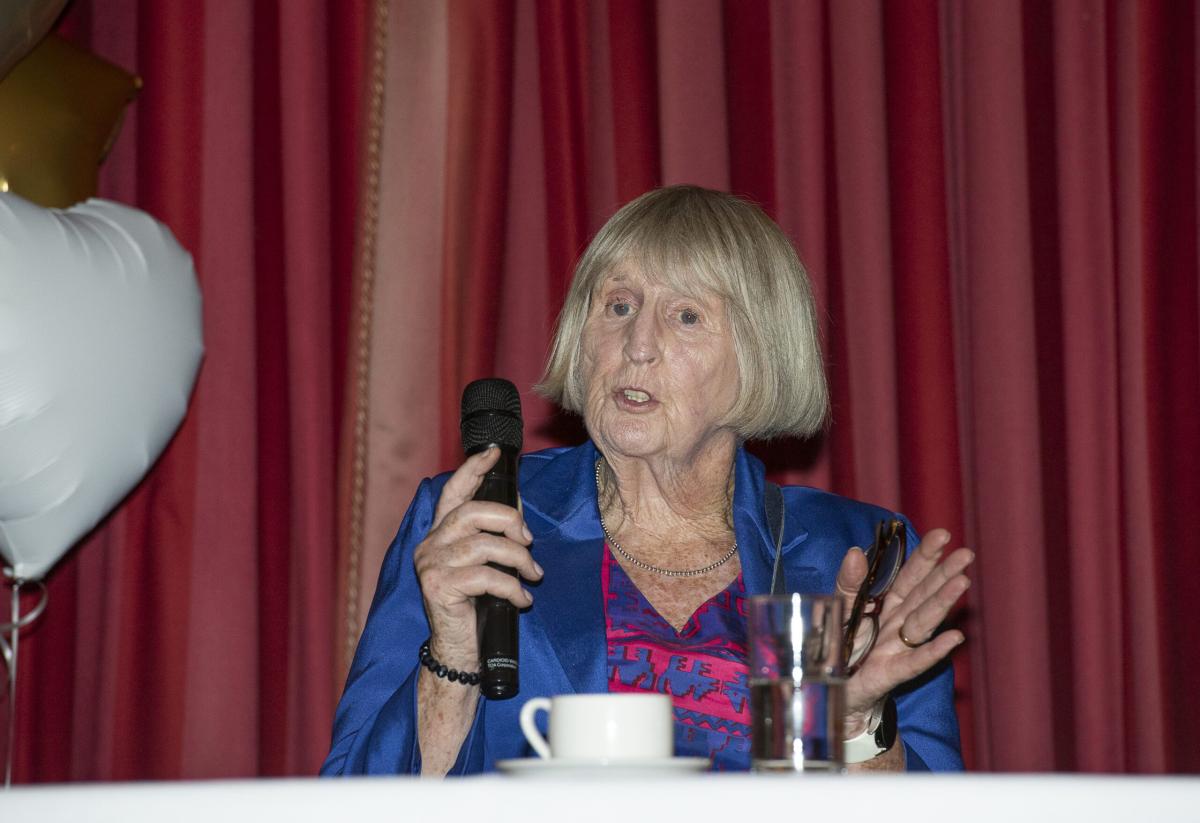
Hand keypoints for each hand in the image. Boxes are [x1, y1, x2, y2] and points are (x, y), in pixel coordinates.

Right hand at [412, 447, 542, 671]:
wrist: (458, 652)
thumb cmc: (475, 608)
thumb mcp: (488, 566)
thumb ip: (496, 536)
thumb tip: (518, 506)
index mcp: (439, 535)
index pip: (452, 492)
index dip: (472, 470)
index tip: (493, 453)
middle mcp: (429, 545)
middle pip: (473, 512)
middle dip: (510, 521)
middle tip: (529, 542)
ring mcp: (431, 565)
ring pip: (484, 545)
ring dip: (518, 559)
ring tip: (533, 575)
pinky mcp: (438, 587)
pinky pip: (486, 576)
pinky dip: (512, 587)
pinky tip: (522, 599)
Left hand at [836, 528, 972, 737]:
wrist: (825, 688)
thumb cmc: (835, 645)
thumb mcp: (836, 607)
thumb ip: (848, 583)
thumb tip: (856, 552)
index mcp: (884, 603)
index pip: (909, 576)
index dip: (925, 557)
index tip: (942, 535)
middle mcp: (896, 622)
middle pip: (922, 595)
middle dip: (943, 574)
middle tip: (965, 554)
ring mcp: (896, 647)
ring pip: (923, 622)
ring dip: (942, 602)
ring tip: (962, 582)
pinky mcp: (890, 673)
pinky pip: (914, 662)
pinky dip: (933, 651)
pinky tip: (953, 638)